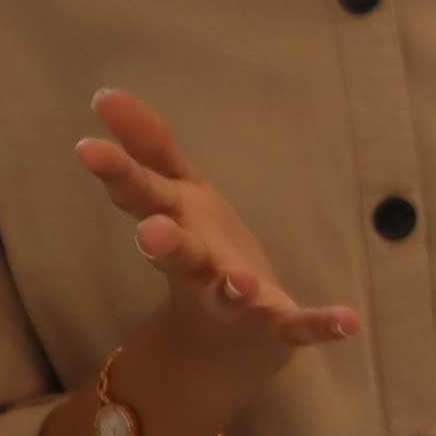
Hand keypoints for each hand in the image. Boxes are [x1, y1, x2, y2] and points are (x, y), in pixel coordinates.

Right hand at [75, 90, 362, 388]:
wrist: (224, 343)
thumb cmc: (196, 249)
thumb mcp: (175, 193)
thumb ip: (148, 145)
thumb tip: (106, 92)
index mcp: (174, 225)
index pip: (142, 195)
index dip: (116, 171)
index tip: (87, 147)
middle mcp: (197, 267)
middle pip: (177, 254)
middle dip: (164, 245)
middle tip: (149, 234)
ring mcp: (235, 301)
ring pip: (230, 294)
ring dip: (233, 287)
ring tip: (243, 282)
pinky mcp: (274, 327)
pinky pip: (297, 326)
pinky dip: (320, 323)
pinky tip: (348, 321)